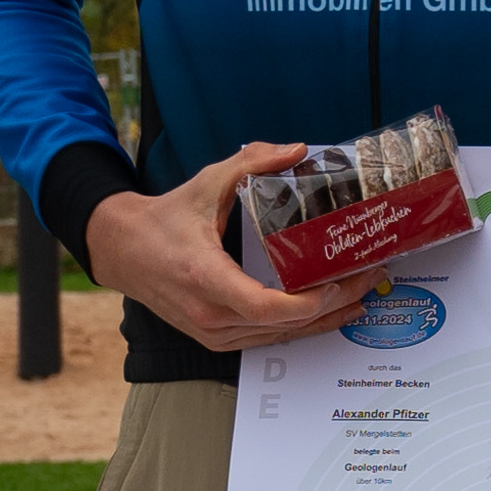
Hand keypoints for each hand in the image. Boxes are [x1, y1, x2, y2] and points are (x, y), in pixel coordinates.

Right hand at [86, 143, 365, 351]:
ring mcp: (212, 333)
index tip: (339, 283)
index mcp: (205, 278)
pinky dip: (300, 328)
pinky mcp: (215, 339)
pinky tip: (329, 313)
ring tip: (361, 296)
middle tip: (370, 279)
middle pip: (284, 324)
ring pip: (279, 337)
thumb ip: (252, 163)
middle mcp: (210, 314)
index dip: (309, 303)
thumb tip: (298, 150)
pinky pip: (266, 339)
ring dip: (323, 321)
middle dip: (333, 304)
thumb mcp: (206, 183)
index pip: (265, 306)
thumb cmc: (163, 219)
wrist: (121, 251)